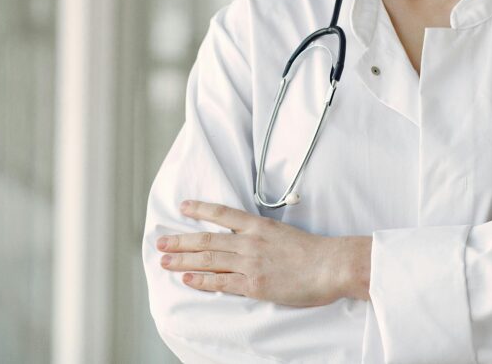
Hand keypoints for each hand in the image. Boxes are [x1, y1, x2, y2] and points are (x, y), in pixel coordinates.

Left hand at [156, 200, 369, 305]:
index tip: (183, 207)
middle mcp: (250, 242)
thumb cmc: (315, 251)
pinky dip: (202, 279)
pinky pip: (222, 282)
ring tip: (164, 260)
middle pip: (207, 239)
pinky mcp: (254, 284)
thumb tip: (250, 239)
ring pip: (209, 259)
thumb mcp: (285, 233)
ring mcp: (250, 263)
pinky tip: (187, 278)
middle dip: (180, 240)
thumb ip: (265, 236)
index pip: (222, 213)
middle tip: (161, 242)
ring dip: (183, 259)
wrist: (331, 265)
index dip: (200, 209)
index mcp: (259, 226)